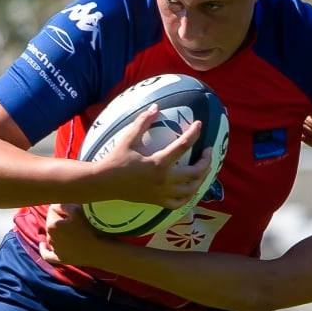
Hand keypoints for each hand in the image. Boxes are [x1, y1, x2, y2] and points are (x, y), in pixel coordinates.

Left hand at [40, 203, 109, 265]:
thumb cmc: (90, 228)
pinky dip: (44, 250)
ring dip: (57, 232)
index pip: (53, 210)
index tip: (73, 207)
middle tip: (74, 218)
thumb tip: (53, 203)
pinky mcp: (61, 259)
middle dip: (60, 219)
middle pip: (53, 224)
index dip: (63, 207)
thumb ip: (62, 204)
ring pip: (52, 237)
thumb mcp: (76, 209)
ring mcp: (55, 250)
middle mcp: (50, 238)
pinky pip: (47, 255)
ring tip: (69, 229)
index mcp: (52, 225)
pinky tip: (43, 245)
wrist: (100, 249)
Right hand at [87, 106, 211, 207]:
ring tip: (204, 168)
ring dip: (202, 178)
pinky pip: (179, 203)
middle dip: (206, 160)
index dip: (194, 133)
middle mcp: (164, 180)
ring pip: (191, 189)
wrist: (104, 183)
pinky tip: (191, 189)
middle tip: (207, 151)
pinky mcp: (158, 201)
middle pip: (195, 172)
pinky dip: (189, 197)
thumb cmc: (116, 159)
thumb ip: (143, 122)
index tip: (199, 124)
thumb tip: (156, 107)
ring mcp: (162, 193)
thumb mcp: (128, 138)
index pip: (183, 145)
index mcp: (158, 163)